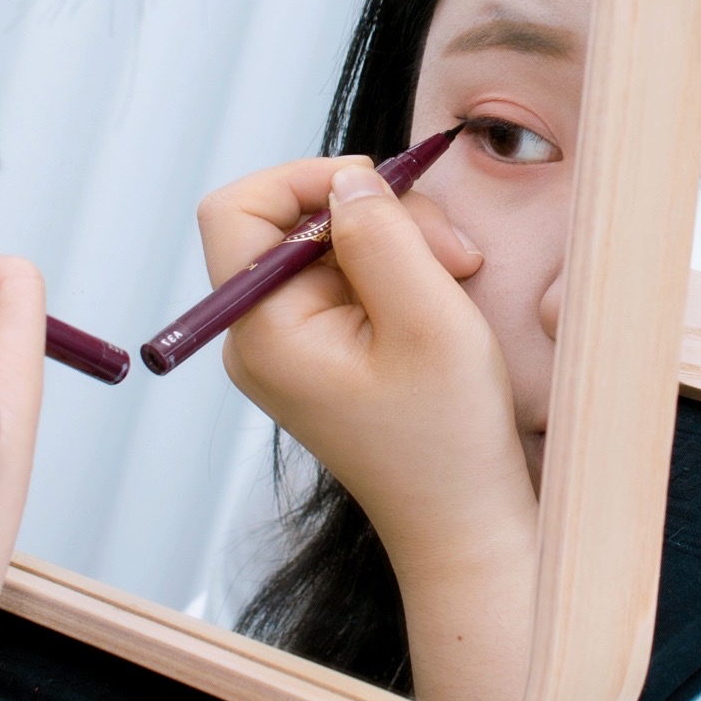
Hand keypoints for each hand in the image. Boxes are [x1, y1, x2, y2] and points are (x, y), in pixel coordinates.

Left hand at [200, 158, 538, 700]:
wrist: (463, 522)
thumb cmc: (447, 437)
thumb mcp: (427, 318)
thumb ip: (382, 235)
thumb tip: (347, 181)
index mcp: (263, 331)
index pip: (236, 210)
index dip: (302, 178)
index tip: (378, 188)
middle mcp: (259, 336)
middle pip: (293, 222)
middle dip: (374, 214)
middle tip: (453, 249)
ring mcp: (290, 345)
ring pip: (330, 243)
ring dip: (400, 240)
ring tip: (461, 274)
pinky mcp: (323, 350)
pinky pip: (348, 277)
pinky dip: (399, 269)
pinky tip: (444, 296)